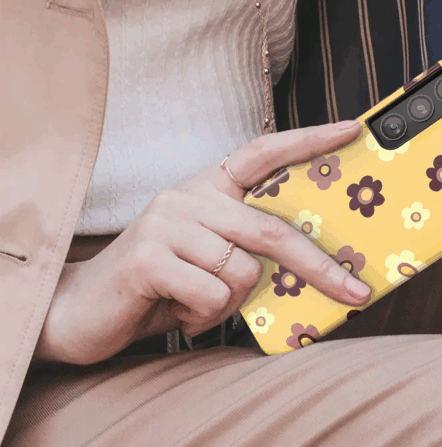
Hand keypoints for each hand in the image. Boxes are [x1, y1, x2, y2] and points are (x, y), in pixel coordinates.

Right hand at [35, 120, 370, 364]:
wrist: (80, 313)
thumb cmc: (160, 287)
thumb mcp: (212, 261)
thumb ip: (250, 251)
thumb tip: (316, 269)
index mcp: (207, 189)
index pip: (262, 152)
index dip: (308, 140)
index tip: (352, 130)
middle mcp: (187, 197)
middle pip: (271, 228)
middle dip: (320, 267)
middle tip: (355, 293)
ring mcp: (166, 223)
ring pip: (244, 270)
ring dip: (231, 304)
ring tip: (197, 304)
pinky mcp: (149, 257)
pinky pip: (213, 294)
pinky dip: (205, 316)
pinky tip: (176, 310)